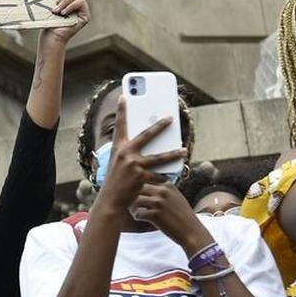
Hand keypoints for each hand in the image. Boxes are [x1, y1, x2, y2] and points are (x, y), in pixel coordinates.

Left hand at [40, 0, 89, 47]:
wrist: (51, 37)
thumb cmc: (49, 21)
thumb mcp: (51, 4)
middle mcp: (79, 2)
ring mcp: (83, 9)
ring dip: (66, 0)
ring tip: (57, 10)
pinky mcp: (85, 16)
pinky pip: (81, 2)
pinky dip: (71, 6)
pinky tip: (63, 13)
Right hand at [96, 95, 186, 213]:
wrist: (111, 200)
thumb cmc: (115, 180)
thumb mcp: (118, 163)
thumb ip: (130, 152)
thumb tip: (149, 144)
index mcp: (118, 148)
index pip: (120, 126)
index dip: (122, 111)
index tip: (123, 97)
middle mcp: (125, 153)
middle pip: (147, 135)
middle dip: (160, 125)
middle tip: (170, 118)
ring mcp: (134, 164)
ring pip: (160, 157)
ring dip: (174, 153)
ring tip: (184, 150)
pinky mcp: (141, 176)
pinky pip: (159, 174)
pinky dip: (165, 176)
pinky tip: (171, 176)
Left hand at [130, 183, 211, 252]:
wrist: (191, 231)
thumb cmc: (182, 216)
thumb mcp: (176, 197)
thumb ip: (164, 190)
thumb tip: (146, 186)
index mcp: (167, 185)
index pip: (146, 180)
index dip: (139, 187)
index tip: (139, 195)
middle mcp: (163, 191)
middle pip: (138, 188)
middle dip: (133, 196)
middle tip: (134, 204)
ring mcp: (159, 202)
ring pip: (135, 200)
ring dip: (133, 207)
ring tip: (136, 212)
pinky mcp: (155, 214)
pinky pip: (138, 213)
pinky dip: (137, 217)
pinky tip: (140, 219)